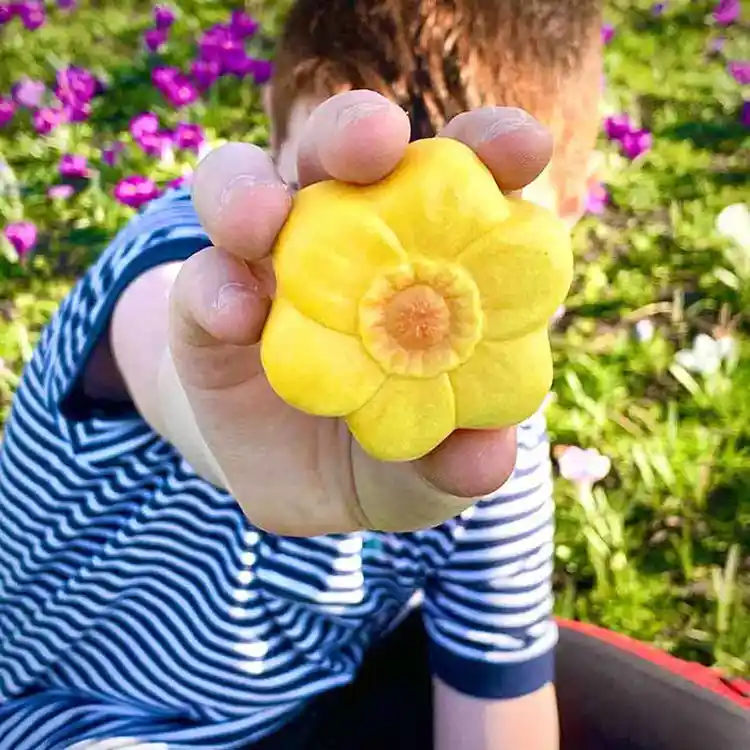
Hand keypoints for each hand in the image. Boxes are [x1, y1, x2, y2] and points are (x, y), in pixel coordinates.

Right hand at [171, 90, 552, 535]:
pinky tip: (235, 318)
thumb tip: (481, 462)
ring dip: (249, 191)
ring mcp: (271, 266)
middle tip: (374, 141)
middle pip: (346, 155)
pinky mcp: (204, 308)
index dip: (490, 150)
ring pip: (246, 187)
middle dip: (358, 131)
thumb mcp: (426, 476)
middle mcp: (347, 241)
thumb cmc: (385, 458)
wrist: (295, 482)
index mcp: (426, 259)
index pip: (461, 184)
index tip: (521, 150)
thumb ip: (456, 462)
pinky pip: (199, 279)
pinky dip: (211, 289)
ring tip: (259, 223)